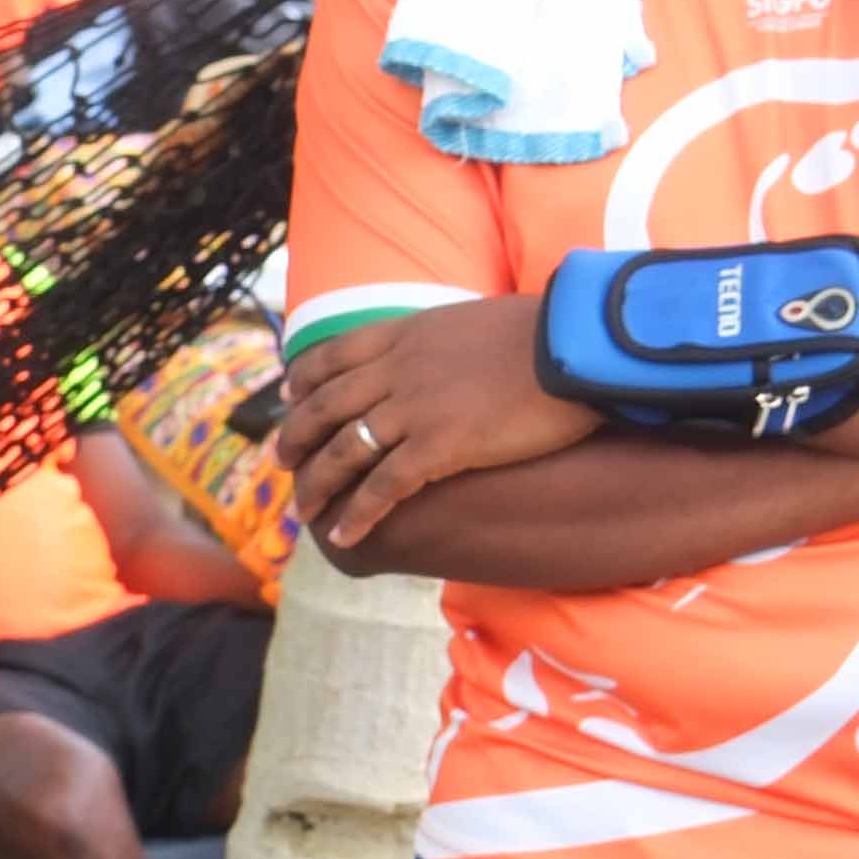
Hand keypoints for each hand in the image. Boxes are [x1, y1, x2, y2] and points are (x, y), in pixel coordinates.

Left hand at [275, 294, 593, 553]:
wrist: (577, 343)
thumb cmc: (546, 332)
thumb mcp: (476, 322)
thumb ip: (442, 341)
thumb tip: (446, 353)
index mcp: (404, 334)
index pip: (333, 355)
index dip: (304, 380)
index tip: (289, 398)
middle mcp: (396, 369)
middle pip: (325, 408)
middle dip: (297, 439)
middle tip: (281, 464)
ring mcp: (413, 409)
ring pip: (343, 452)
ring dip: (317, 486)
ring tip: (303, 512)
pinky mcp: (439, 446)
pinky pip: (383, 487)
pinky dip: (357, 515)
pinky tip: (343, 537)